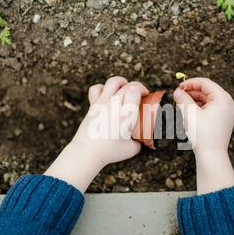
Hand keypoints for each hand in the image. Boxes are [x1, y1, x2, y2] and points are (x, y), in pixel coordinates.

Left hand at [45, 76, 147, 192]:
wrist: (88, 152)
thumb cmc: (109, 152)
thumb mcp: (132, 149)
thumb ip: (138, 142)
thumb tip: (141, 139)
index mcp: (126, 115)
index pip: (135, 91)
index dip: (142, 90)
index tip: (146, 95)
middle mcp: (114, 106)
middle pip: (127, 85)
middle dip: (137, 86)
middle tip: (141, 94)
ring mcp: (102, 104)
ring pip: (112, 82)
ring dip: (122, 82)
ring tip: (125, 87)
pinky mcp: (93, 106)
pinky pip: (97, 88)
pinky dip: (103, 87)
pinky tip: (107, 93)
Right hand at [173, 77, 233, 193]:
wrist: (212, 155)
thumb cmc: (202, 134)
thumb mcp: (190, 113)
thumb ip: (182, 99)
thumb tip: (177, 91)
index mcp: (223, 98)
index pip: (205, 83)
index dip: (190, 83)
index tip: (178, 87)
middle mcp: (228, 103)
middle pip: (207, 91)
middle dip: (191, 93)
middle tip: (178, 96)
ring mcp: (227, 112)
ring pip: (208, 100)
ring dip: (194, 100)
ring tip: (182, 106)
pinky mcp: (224, 120)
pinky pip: (211, 108)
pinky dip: (200, 108)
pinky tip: (189, 113)